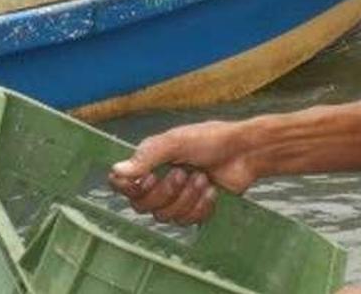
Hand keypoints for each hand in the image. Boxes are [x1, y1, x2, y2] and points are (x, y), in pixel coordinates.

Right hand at [108, 121, 258, 224]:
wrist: (245, 153)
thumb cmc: (211, 139)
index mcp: (148, 163)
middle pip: (142, 206)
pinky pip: (187, 221)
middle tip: (183, 173)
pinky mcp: (194, 210)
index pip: (121, 184)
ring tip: (202, 178)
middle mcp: (157, 182)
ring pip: (165, 216)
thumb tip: (116, 170)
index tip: (148, 179)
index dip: (130, 189)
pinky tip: (211, 190)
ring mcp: (176, 198)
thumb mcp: (176, 142)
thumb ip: (146, 157)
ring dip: (187, 198)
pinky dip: (201, 206)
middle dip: (166, 192)